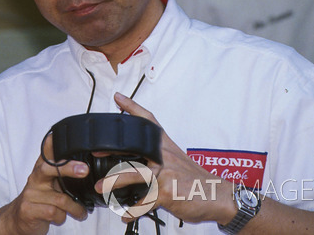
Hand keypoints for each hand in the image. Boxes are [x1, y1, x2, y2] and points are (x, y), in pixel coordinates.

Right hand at [0, 133, 89, 234]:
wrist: (19, 220)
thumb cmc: (40, 201)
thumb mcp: (50, 185)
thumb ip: (62, 175)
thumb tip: (85, 168)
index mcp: (41, 169)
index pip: (46, 152)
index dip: (52, 142)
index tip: (58, 134)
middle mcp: (35, 178)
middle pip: (50, 168)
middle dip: (68, 168)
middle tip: (84, 170)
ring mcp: (30, 194)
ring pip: (60, 199)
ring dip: (75, 208)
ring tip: (80, 212)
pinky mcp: (28, 209)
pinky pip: (54, 213)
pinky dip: (62, 218)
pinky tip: (62, 218)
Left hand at [104, 93, 235, 224]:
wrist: (218, 195)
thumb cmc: (195, 179)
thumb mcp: (177, 159)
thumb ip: (158, 154)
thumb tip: (140, 155)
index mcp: (164, 147)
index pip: (148, 121)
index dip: (132, 107)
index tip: (118, 98)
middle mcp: (163, 156)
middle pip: (133, 146)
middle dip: (111, 148)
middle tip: (95, 153)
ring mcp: (164, 174)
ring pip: (132, 174)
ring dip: (113, 182)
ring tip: (100, 187)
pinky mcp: (166, 193)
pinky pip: (144, 202)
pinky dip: (133, 210)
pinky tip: (125, 215)